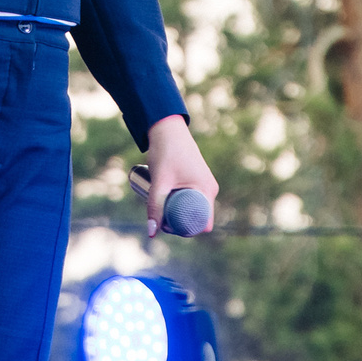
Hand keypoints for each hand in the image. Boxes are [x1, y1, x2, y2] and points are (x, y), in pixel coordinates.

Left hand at [142, 115, 217, 236]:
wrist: (166, 127)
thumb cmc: (165, 152)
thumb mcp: (160, 182)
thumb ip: (155, 206)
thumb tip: (152, 233)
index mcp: (208, 190)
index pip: (204, 223)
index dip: (188, 231)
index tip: (169, 228)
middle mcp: (210, 188)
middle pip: (198, 216)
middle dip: (181, 222)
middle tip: (160, 219)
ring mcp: (204, 182)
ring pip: (193, 206)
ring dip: (179, 211)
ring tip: (160, 209)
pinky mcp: (197, 178)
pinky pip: (192, 197)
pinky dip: (181, 202)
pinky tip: (167, 202)